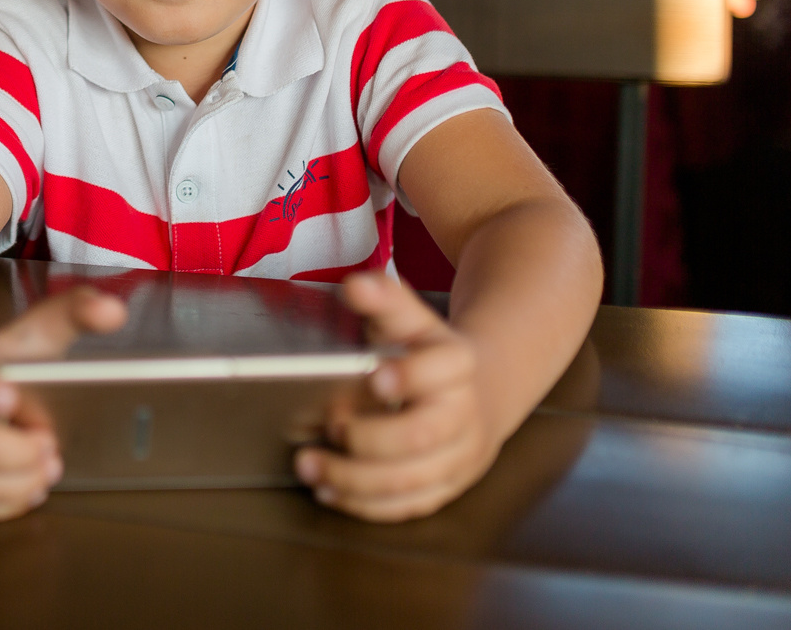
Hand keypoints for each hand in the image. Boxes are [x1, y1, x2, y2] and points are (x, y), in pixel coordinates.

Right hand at [0, 286, 126, 520]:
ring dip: (20, 481)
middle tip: (51, 444)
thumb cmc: (13, 361)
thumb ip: (76, 313)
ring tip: (47, 466)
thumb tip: (112, 311)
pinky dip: (6, 502)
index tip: (12, 397)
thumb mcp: (41, 331)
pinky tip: (29, 485)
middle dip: (21, 453)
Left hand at [295, 272, 499, 522]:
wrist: (481, 390)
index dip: (411, 375)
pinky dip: (366, 504)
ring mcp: (458, 457)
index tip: (376, 375)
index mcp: (458, 365)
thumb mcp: (411, 318)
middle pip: (421, 436)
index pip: (443, 370)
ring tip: (310, 465)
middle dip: (369, 438)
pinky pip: (409, 506)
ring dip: (355, 479)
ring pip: (411, 480)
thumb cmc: (429, 353)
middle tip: (328, 426)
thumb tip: (355, 285)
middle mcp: (464, 415)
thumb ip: (384, 299)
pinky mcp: (446, 487)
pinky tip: (331, 491)